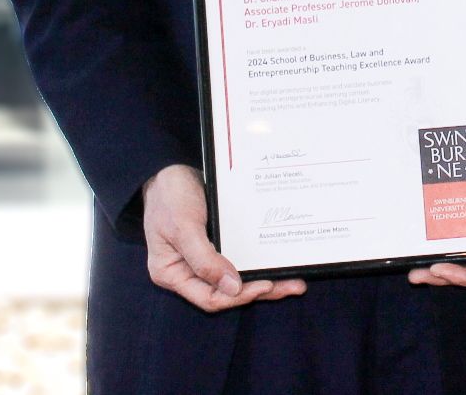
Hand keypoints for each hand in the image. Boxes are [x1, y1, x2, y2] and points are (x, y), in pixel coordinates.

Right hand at [142, 164, 304, 311]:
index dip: (238, 296)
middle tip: (294, 286)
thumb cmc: (170, 196)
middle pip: (228, 292)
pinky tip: (278, 261)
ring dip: (265, 278)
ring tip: (295, 281)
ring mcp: (204, 259)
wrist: (171, 168)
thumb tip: (232, 289)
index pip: (209, 298)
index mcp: (173, 274)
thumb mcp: (184, 227)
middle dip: (260, 290)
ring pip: (237, 278)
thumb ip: (204, 260)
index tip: (266, 285)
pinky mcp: (217, 245)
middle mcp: (189, 271)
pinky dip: (258, 262)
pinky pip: (240, 259)